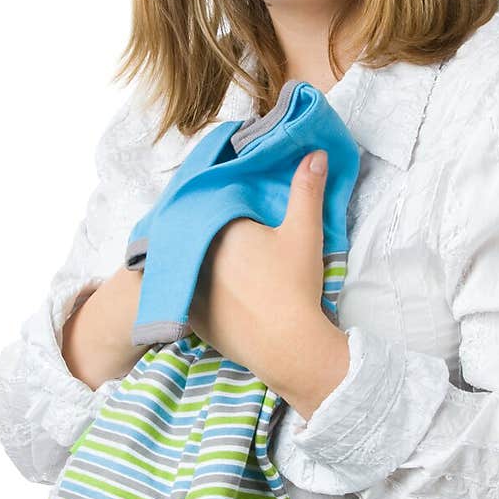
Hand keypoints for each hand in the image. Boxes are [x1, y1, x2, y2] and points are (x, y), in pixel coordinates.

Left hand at [188, 148, 331, 388]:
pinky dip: (188, 288)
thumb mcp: (304, 232)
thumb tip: (315, 153)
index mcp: (220, 226)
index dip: (222, 204)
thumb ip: (306, 189)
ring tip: (207, 257)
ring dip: (192, 257)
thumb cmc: (295, 286)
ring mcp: (189, 285)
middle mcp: (196, 252)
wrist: (287, 345)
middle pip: (196, 233)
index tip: (232, 206)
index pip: (214, 205)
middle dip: (204, 229)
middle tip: (222, 231)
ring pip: (185, 262)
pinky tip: (201, 287)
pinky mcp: (190, 314)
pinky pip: (183, 293)